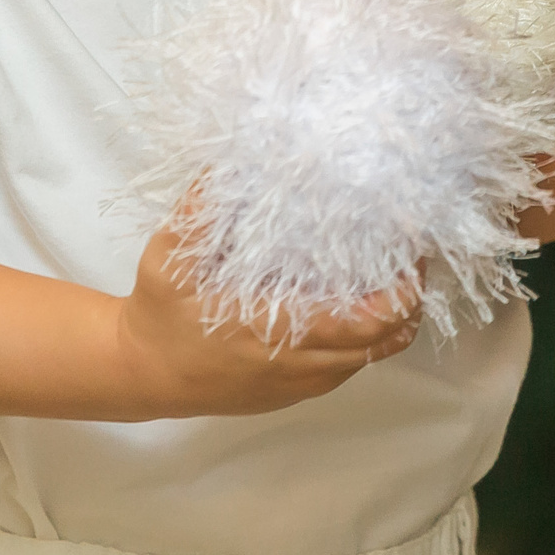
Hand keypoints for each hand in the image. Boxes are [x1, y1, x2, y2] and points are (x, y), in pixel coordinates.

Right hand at [112, 209, 419, 416]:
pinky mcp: (297, 390)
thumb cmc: (160, 317)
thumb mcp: (168, 261)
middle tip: (410, 253)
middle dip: (410, 298)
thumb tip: (228, 164)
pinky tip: (352, 300)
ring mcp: (303, 382)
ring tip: (390, 272)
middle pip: (388, 340)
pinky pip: (350, 365)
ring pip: (374, 355)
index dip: (403, 289)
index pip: (368, 322)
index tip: (411, 250)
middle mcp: (301, 365)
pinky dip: (366, 335)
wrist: (144, 375)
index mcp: (278, 331)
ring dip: (391, 318)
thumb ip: (199, 215)